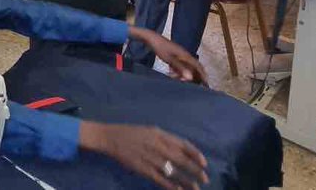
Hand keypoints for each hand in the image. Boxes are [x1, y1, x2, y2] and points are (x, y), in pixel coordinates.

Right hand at [80, 122, 207, 189]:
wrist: (110, 138)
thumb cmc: (132, 133)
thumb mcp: (151, 131)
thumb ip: (166, 139)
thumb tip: (182, 149)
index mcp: (160, 134)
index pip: (183, 144)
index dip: (195, 154)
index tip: (204, 163)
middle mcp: (157, 145)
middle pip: (180, 159)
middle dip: (195, 170)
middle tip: (205, 179)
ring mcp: (150, 158)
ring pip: (172, 171)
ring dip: (185, 180)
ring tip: (195, 188)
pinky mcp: (142, 168)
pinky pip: (159, 179)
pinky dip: (170, 185)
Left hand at [129, 27, 206, 85]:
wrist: (152, 38)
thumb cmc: (160, 48)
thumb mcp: (170, 59)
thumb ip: (180, 68)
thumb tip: (190, 78)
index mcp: (186, 55)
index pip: (198, 66)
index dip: (203, 75)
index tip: (205, 84)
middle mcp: (184, 55)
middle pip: (193, 67)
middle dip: (194, 76)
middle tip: (191, 85)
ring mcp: (179, 54)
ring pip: (186, 66)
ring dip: (183, 74)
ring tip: (176, 79)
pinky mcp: (173, 55)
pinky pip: (179, 64)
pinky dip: (177, 70)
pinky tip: (171, 73)